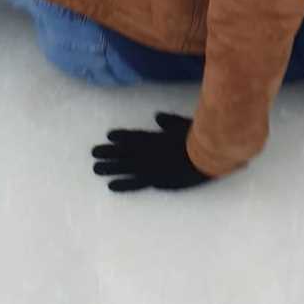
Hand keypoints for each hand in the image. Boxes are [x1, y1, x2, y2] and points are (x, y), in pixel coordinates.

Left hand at [92, 112, 212, 192]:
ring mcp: (151, 168)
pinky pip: (135, 184)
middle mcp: (150, 152)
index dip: (121, 136)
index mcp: (157, 138)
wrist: (209, 159)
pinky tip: (111, 186)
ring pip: (125, 167)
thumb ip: (170, 122)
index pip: (135, 136)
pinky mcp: (156, 181)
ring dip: (110, 168)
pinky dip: (123, 184)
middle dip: (109, 152)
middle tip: (94, 153)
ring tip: (95, 169)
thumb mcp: (186, 126)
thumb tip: (157, 117)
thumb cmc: (203, 141)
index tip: (108, 136)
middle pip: (125, 152)